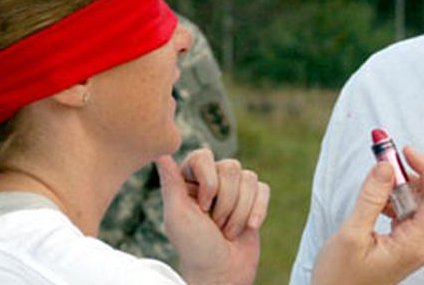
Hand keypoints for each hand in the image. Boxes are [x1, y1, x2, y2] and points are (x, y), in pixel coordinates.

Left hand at [155, 149, 270, 284]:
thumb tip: (159, 152)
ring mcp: (234, 190)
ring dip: (240, 211)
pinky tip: (250, 227)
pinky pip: (264, 189)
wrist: (222, 274)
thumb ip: (170, 182)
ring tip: (228, 231)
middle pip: (231, 167)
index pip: (202, 156)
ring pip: (249, 178)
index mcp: (188, 181)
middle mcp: (212, 180)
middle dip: (226, 202)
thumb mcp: (177, 216)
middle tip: (215, 225)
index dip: (208, 180)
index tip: (202, 207)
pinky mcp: (254, 200)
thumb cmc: (195, 248)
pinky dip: (258, 210)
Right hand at [311, 146, 423, 284]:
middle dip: (404, 173)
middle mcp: (420, 243)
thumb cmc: (340, 280)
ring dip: (395, 185)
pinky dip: (390, 198)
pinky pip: (404, 210)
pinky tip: (373, 201)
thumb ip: (371, 198)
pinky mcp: (403, 242)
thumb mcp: (351, 234)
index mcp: (415, 243)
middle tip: (381, 157)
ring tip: (372, 183)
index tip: (403, 151)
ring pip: (414, 200)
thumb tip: (386, 166)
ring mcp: (413, 243)